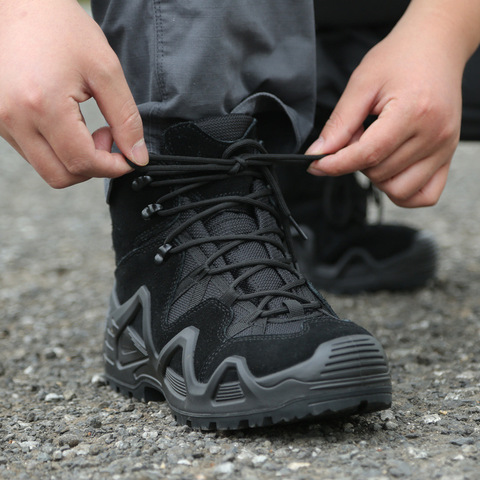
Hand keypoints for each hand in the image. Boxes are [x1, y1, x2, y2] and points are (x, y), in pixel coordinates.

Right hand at [0, 0, 148, 187]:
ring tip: (88, 128)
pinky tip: (69, 126)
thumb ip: (126, 119)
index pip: (82, 162)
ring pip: (48, 169)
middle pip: (61, 176)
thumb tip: (137, 157)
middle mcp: (13, 118)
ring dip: (76, 161)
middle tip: (107, 136)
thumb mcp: (106, 71)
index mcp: (41, 105)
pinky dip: (59, 151)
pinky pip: (34, 155)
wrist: (23, 4)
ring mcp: (1, 121)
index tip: (127, 155)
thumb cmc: (64, 30)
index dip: (112, 167)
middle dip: (94, 167)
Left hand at [306, 1, 477, 207]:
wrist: (436, 45)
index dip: (336, 164)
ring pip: (399, 189)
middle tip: (356, 135)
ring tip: (375, 148)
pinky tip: (390, 169)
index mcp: (414, 111)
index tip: (315, 165)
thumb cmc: (400, 58)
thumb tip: (317, 154)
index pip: (369, 154)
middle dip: (356, 161)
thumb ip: (339, 123)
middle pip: (380, 173)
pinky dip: (402, 190)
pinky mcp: (448, 156)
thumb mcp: (362, 84)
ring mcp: (445, 148)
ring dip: (377, 176)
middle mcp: (435, 134)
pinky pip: (424, 195)